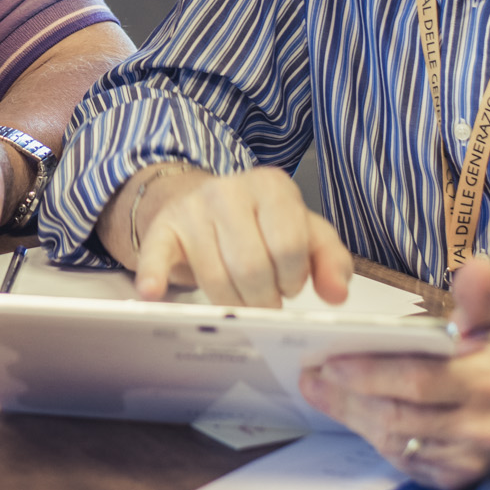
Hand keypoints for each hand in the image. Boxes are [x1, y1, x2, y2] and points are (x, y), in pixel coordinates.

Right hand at [131, 165, 351, 305]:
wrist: (202, 204)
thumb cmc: (262, 225)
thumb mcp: (306, 234)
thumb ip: (331, 260)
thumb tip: (336, 295)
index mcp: (271, 185)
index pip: (288, 245)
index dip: (292, 278)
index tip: (289, 283)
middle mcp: (228, 188)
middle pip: (252, 267)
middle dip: (263, 297)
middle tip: (264, 299)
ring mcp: (192, 208)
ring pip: (217, 278)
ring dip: (232, 303)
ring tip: (240, 298)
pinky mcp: (161, 229)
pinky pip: (156, 256)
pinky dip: (154, 277)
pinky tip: (152, 293)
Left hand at [298, 256, 489, 488]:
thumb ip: (478, 294)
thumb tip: (476, 263)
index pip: (417, 379)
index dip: (370, 372)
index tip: (330, 358)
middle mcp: (482, 427)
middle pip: (398, 413)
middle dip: (348, 394)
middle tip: (312, 373)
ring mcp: (470, 458)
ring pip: (395, 439)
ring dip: (352, 415)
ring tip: (320, 388)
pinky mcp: (457, 478)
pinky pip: (404, 459)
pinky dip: (374, 436)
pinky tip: (353, 413)